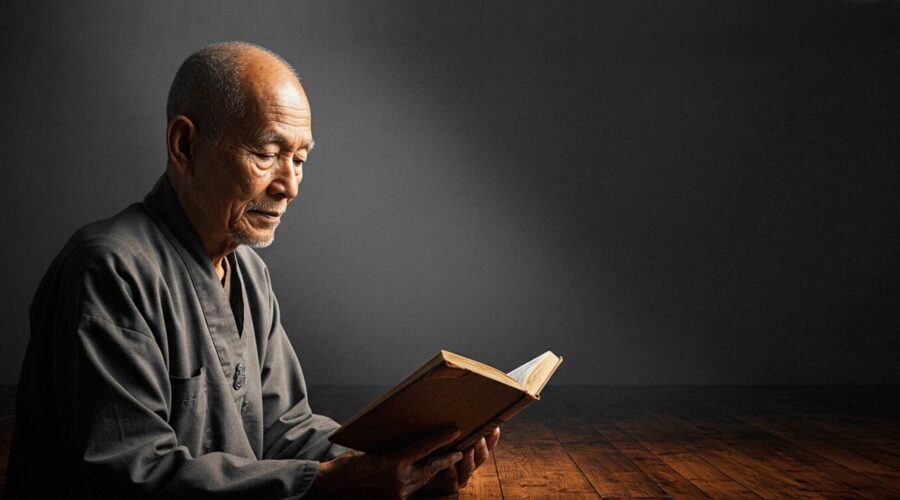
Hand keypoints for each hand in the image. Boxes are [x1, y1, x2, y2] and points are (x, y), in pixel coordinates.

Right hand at [309, 428, 463, 498]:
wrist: (331, 487)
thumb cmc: (347, 464)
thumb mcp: (370, 449)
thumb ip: (391, 448)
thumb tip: (407, 440)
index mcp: (393, 463)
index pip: (424, 448)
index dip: (441, 438)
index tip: (455, 431)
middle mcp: (399, 480)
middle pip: (430, 468)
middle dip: (446, 460)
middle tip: (460, 451)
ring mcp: (397, 493)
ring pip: (423, 480)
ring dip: (435, 470)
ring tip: (447, 461)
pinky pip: (413, 489)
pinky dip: (420, 480)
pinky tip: (423, 474)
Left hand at [420, 426, 500, 495]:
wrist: (417, 464)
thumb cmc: (432, 444)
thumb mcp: (446, 431)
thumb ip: (455, 423)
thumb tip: (463, 405)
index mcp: (473, 448)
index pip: (488, 442)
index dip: (493, 436)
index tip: (494, 427)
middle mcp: (470, 461)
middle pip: (482, 455)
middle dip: (482, 446)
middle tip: (479, 437)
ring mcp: (461, 474)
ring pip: (470, 467)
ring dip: (469, 458)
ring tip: (468, 449)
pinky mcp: (450, 484)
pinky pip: (453, 478)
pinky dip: (451, 470)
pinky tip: (448, 464)